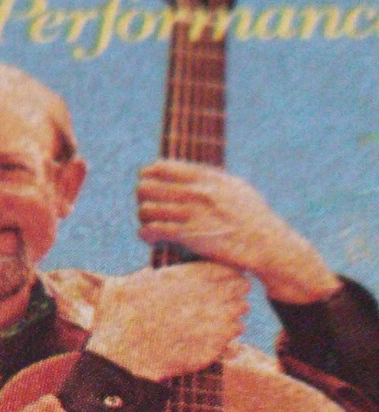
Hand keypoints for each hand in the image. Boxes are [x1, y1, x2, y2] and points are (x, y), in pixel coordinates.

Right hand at [87, 261, 249, 381]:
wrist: (122, 362)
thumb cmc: (117, 323)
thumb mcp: (120, 287)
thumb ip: (139, 276)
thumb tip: (148, 273)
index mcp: (185, 278)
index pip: (226, 268)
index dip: (224, 274)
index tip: (217, 281)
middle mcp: (205, 297)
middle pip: (240, 287)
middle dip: (233, 291)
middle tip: (222, 299)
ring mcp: (213, 322)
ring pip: (241, 310)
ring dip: (232, 312)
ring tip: (218, 318)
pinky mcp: (214, 346)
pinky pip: (234, 334)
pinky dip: (227, 334)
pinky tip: (213, 336)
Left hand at [137, 161, 340, 304]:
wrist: (267, 244)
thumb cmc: (253, 219)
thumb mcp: (236, 189)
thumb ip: (212, 180)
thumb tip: (190, 175)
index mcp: (207, 177)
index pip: (162, 167)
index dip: (149, 176)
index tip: (149, 185)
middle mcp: (198, 192)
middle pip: (148, 187)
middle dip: (143, 198)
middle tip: (149, 209)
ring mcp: (193, 213)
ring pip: (147, 209)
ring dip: (144, 218)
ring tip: (150, 225)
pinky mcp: (189, 236)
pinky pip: (153, 230)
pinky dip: (146, 234)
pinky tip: (151, 238)